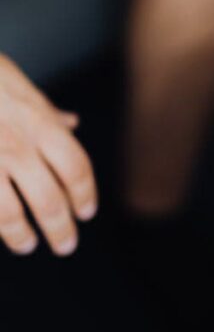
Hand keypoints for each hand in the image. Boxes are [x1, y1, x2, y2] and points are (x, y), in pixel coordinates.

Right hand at [0, 55, 96, 254]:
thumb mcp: (21, 86)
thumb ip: (47, 111)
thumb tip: (72, 122)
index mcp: (40, 124)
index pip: (75, 169)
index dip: (84, 195)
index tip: (86, 212)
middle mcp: (17, 144)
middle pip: (49, 201)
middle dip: (60, 229)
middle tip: (65, 245)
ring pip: (9, 214)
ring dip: (21, 235)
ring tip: (26, 245)